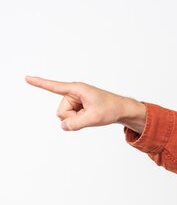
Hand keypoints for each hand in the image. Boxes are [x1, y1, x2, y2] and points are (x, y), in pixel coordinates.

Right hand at [25, 76, 145, 133]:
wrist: (122, 110)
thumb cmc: (110, 109)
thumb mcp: (94, 118)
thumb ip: (76, 123)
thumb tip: (63, 126)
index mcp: (77, 89)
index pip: (54, 87)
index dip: (40, 83)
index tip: (27, 78)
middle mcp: (74, 92)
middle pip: (61, 111)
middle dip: (72, 117)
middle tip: (89, 115)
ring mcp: (75, 99)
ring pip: (65, 116)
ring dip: (76, 119)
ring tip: (91, 114)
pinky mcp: (77, 105)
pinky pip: (70, 117)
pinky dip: (79, 119)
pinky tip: (89, 115)